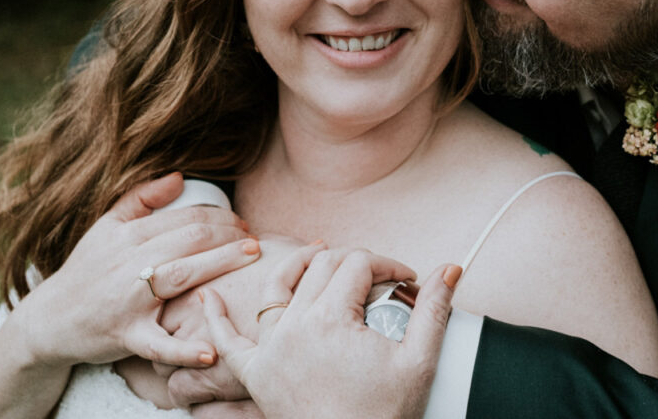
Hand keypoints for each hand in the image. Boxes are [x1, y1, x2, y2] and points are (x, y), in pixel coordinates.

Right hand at [12, 173, 258, 368]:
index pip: (185, 218)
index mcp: (128, 236)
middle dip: (229, 234)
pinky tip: (211, 351)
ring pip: (182, 275)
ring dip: (222, 263)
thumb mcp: (106, 227)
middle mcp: (129, 263)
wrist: (48, 320)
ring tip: (252, 256)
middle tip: (255, 239)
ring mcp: (128, 301)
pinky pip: (158, 345)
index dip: (220, 216)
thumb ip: (142, 198)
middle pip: (190, 240)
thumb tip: (180, 177)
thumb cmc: (85, 271)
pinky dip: (184, 351)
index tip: (242, 221)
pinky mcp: (126, 336)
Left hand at [189, 243, 459, 418]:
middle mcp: (294, 328)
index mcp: (331, 320)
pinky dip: (216, 320)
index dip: (388, 264)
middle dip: (354, 264)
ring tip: (316, 254)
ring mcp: (271, 351)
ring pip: (277, 288)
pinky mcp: (257, 377)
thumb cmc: (385, 416)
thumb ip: (435, 309)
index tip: (408, 279)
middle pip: (322, 269)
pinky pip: (229, 344)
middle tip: (379, 280)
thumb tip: (451, 268)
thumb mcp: (419, 361)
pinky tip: (207, 299)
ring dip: (296, 265)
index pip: (359, 265)